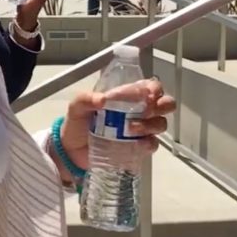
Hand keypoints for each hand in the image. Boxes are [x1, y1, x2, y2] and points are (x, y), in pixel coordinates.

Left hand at [59, 78, 175, 175]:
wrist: (72, 150)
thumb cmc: (77, 123)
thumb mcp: (77, 107)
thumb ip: (86, 99)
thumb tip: (102, 100)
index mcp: (125, 97)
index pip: (149, 87)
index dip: (155, 88)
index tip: (149, 94)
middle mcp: (137, 111)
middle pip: (164, 104)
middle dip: (163, 105)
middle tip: (148, 110)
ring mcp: (140, 129)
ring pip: (160, 123)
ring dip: (151, 124)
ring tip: (132, 129)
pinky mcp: (137, 147)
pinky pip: (152, 144)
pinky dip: (149, 143)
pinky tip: (138, 143)